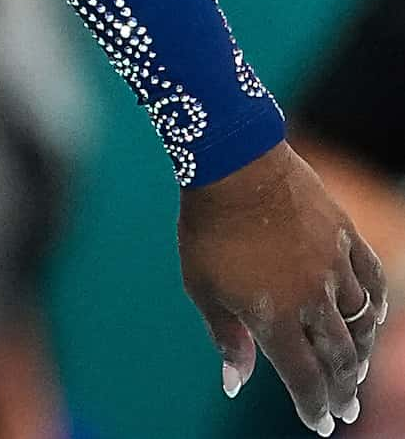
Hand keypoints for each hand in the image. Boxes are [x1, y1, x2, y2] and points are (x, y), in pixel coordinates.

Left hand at [181, 142, 388, 433]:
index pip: (303, 378)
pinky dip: (377, 307)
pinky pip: (374, 282)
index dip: (314, 406)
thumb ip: (226, 338)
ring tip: (354, 372)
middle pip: (337, 359)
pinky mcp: (347, 238)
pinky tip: (374, 319)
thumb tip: (235, 383)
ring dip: (360, 353)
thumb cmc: (207, 228)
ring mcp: (335, 269)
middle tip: (345, 408)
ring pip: (360, 325)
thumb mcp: (201, 288)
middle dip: (341, 389)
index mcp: (274, 318)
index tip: (322, 426)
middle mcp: (313, 300)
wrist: (233, 165)